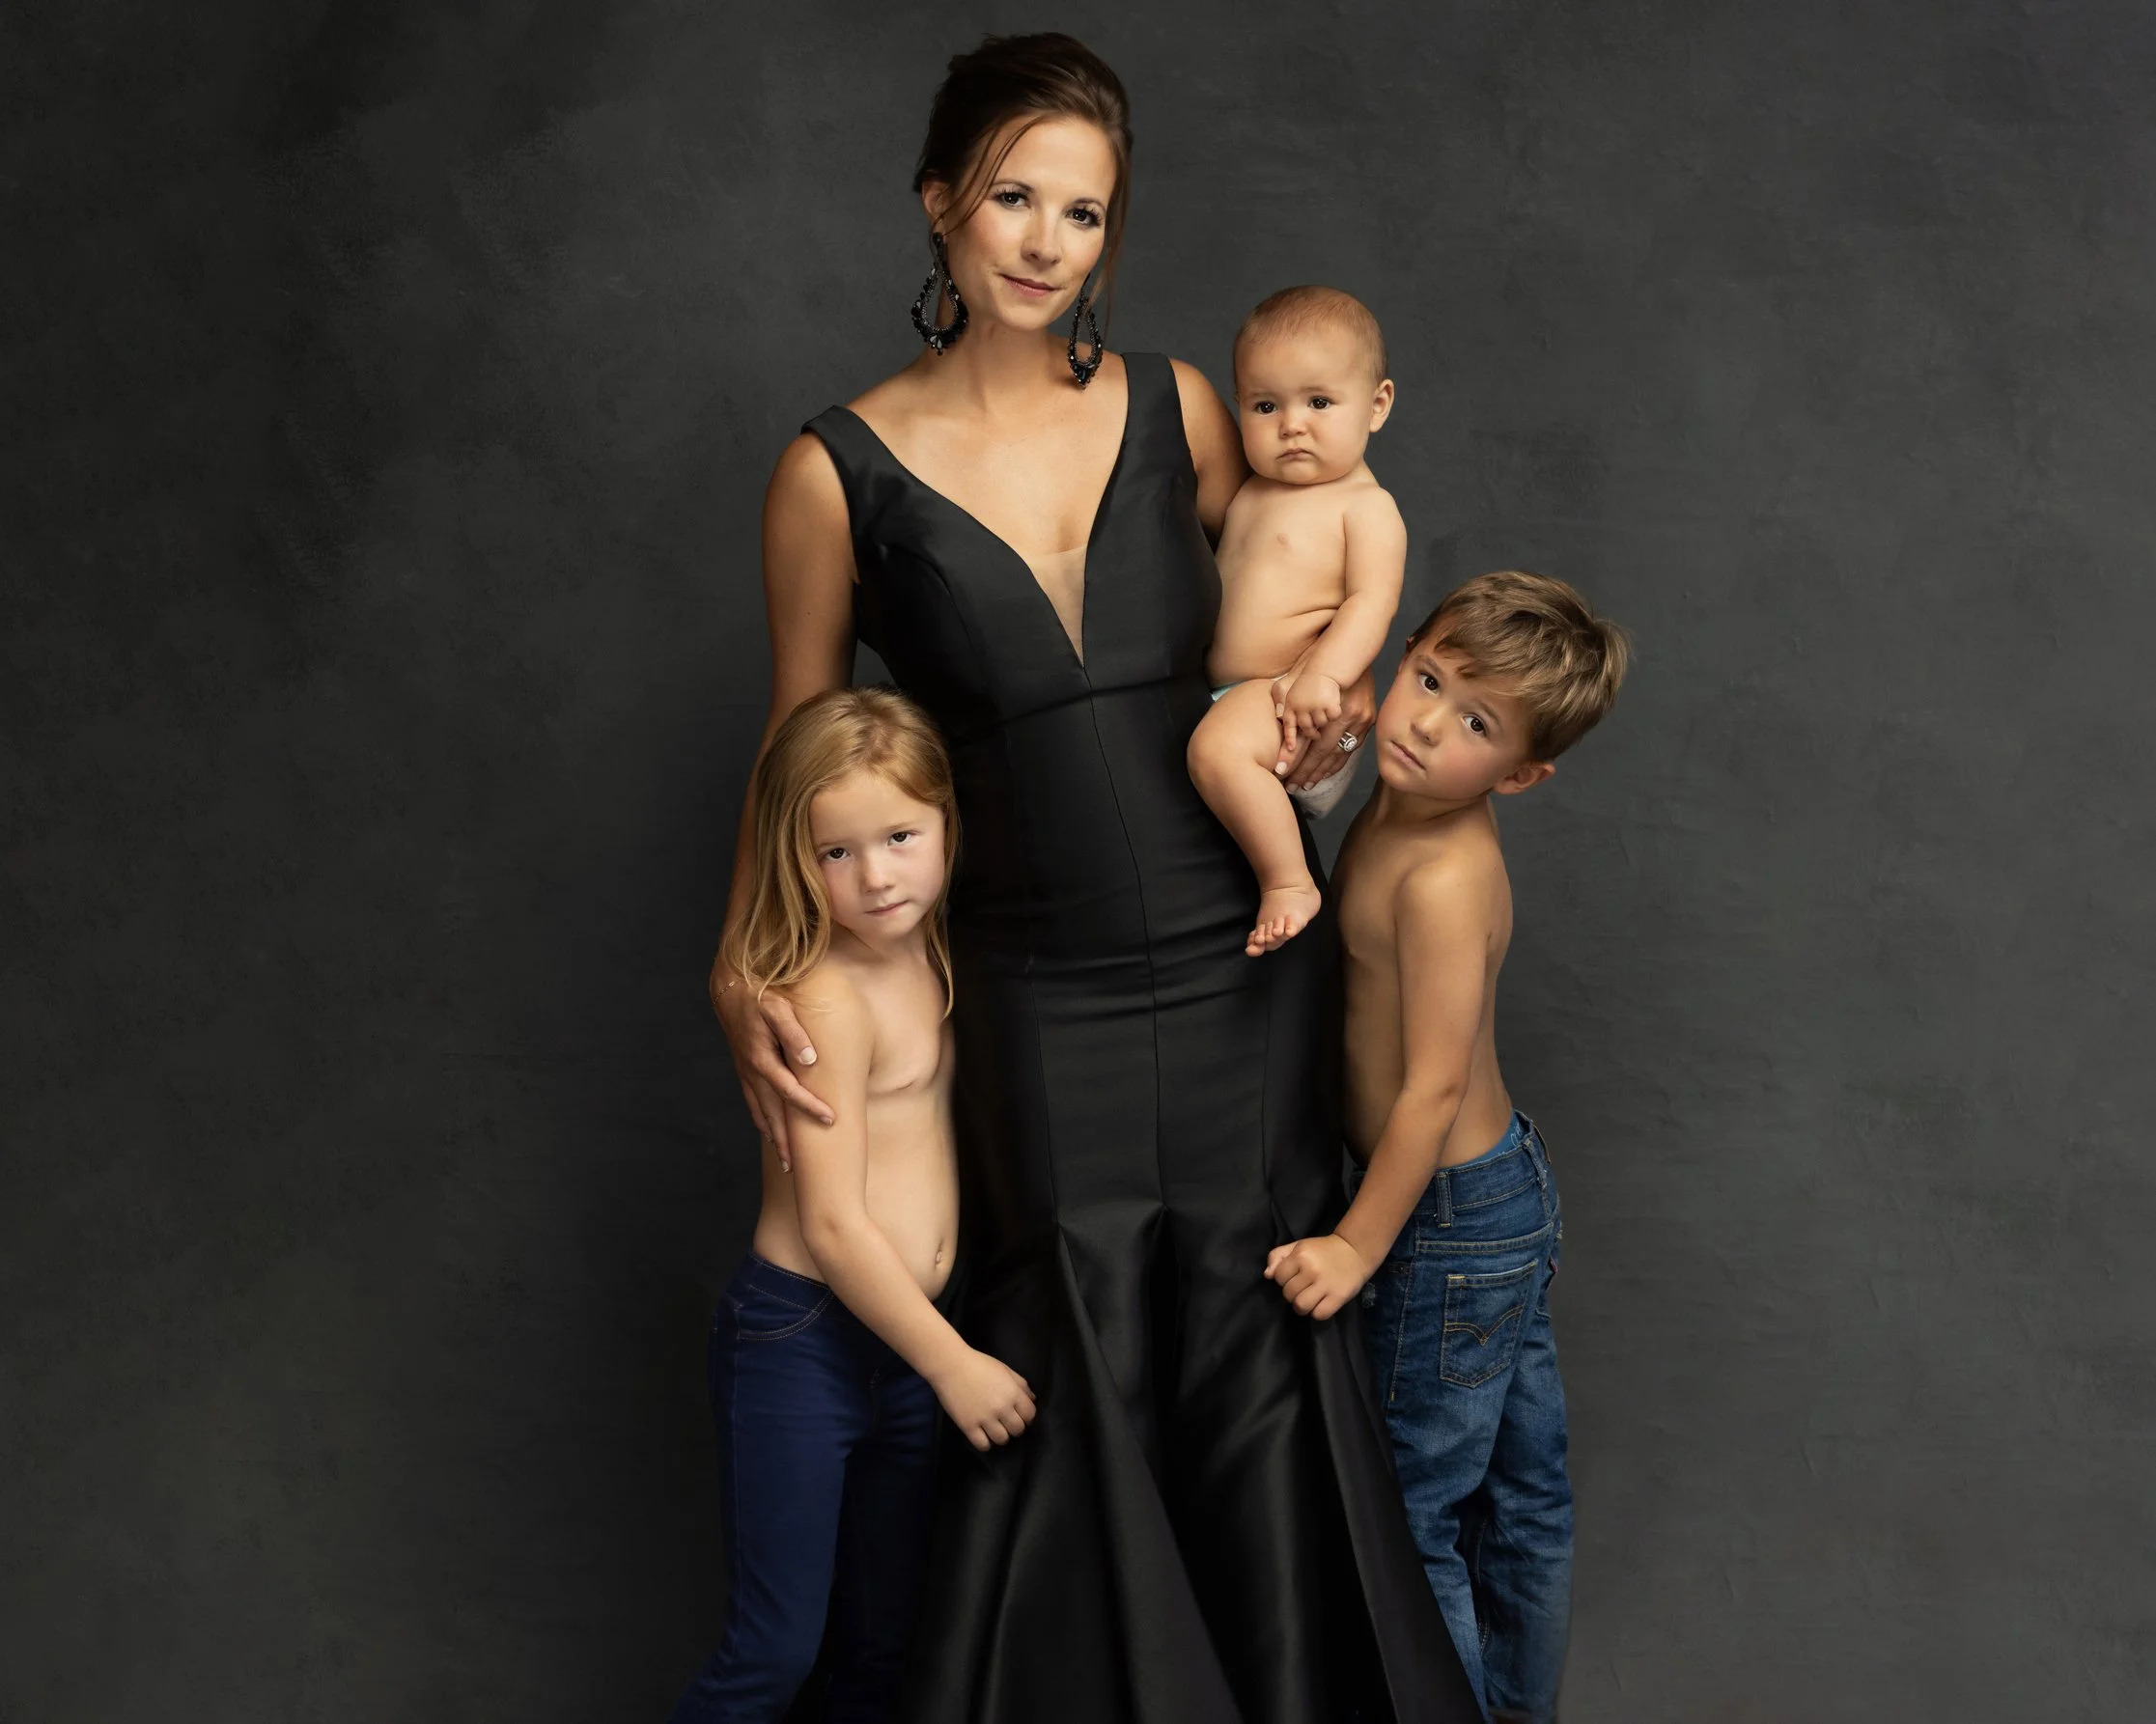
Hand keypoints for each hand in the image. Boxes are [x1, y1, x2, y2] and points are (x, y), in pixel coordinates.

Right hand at [712, 963, 832, 1170]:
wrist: (729, 987)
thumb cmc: (759, 995)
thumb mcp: (778, 1008)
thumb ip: (793, 1033)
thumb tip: (811, 1059)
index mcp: (762, 1058)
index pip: (790, 1091)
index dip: (810, 1107)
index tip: (830, 1120)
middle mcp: (752, 1071)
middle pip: (772, 1114)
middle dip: (786, 1141)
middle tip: (799, 1168)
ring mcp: (746, 1073)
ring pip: (760, 1112)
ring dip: (773, 1137)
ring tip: (786, 1162)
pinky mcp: (744, 1069)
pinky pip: (753, 1102)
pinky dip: (762, 1121)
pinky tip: (770, 1132)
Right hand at [930, 1348, 1036, 1450]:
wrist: (950, 1365)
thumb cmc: (979, 1364)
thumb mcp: (1005, 1369)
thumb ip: (1021, 1385)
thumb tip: (1032, 1399)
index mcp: (1013, 1393)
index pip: (1030, 1415)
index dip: (1027, 1417)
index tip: (1019, 1415)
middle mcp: (1002, 1408)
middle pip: (1018, 1430)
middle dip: (1014, 1427)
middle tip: (1006, 1422)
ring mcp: (985, 1418)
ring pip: (1002, 1440)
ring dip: (1000, 1435)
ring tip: (994, 1428)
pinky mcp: (968, 1426)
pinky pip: (983, 1445)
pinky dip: (985, 1443)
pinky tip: (982, 1435)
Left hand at [1263, 1233, 1374, 1320]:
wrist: (1355, 1251)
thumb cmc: (1323, 1249)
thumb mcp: (1299, 1246)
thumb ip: (1278, 1256)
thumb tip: (1268, 1275)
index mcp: (1300, 1255)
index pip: (1278, 1278)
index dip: (1284, 1280)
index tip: (1294, 1277)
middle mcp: (1311, 1270)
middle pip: (1288, 1294)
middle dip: (1292, 1294)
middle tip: (1304, 1287)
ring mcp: (1325, 1284)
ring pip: (1301, 1306)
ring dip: (1302, 1306)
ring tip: (1309, 1299)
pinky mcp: (1338, 1297)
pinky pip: (1319, 1315)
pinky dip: (1317, 1312)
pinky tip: (1321, 1303)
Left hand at [1277, 668, 1376, 789]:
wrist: (1351, 651)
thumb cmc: (1320, 662)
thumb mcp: (1299, 675)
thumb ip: (1287, 694)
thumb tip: (1277, 715)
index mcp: (1332, 706)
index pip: (1309, 740)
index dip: (1295, 759)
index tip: (1281, 773)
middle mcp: (1349, 716)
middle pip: (1324, 752)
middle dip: (1307, 771)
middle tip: (1291, 787)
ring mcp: (1362, 720)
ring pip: (1340, 754)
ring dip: (1322, 771)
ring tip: (1306, 785)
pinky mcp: (1369, 721)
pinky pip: (1352, 748)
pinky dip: (1338, 762)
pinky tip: (1326, 772)